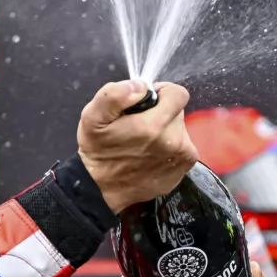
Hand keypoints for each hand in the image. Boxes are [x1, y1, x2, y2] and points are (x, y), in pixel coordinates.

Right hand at [78, 80, 197, 212]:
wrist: (101, 190)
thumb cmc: (97, 151)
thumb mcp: (92, 117)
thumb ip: (114, 95)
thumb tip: (140, 86)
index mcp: (154, 126)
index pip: (178, 94)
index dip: (161, 92)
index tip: (144, 102)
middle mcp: (175, 142)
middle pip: (177, 111)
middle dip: (159, 112)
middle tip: (136, 125)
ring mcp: (182, 159)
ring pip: (179, 129)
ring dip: (164, 129)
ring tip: (141, 142)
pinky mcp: (183, 171)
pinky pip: (181, 147)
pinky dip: (168, 146)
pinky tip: (149, 155)